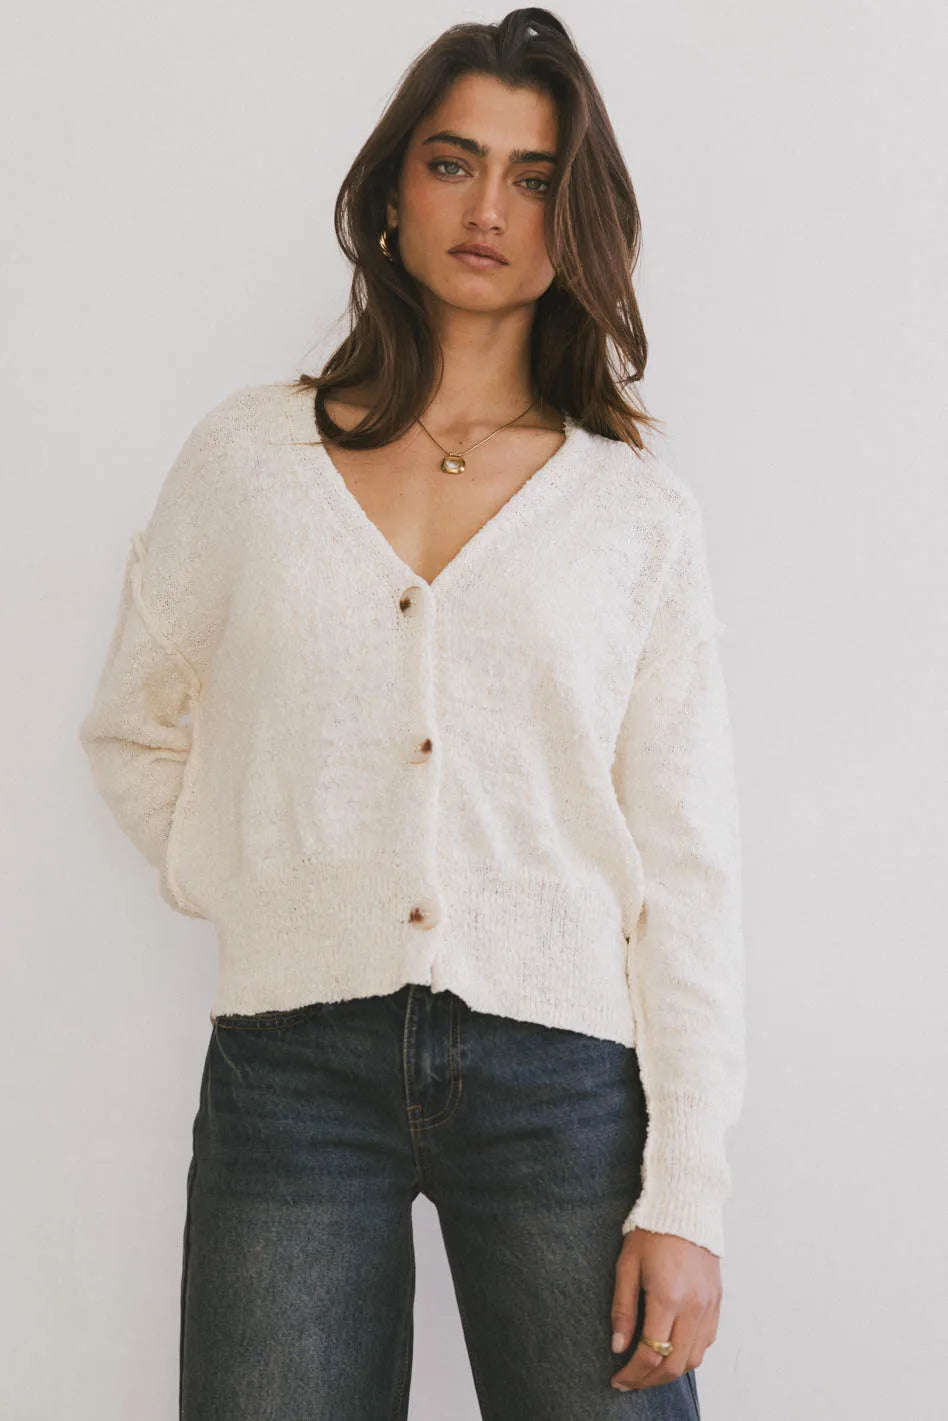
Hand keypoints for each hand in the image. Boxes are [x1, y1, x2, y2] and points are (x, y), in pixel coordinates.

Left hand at [609, 1228, 721, 1391]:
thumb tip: (618, 1346)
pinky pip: (707, 1341)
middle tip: (630, 1382)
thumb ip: (623, 1309)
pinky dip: (689, 1354)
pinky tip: (671, 1350)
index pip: (650, 1353)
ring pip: (694, 1359)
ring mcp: (709, 1305)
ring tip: (648, 1370)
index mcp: (668, 1297)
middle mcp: (693, 1306)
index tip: (617, 1380)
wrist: (684, 1206)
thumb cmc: (651, 1232)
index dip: (632, 1373)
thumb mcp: (627, 1265)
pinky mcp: (717, 1301)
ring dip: (670, 1371)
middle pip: (674, 1365)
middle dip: (649, 1380)